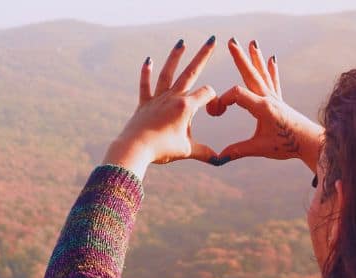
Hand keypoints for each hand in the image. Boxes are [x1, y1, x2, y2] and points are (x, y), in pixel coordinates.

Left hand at [103, 37, 219, 178]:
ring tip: (181, 42)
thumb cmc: (162, 150)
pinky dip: (146, 73)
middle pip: (191, 72)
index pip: (207, 93)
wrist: (135, 149)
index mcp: (186, 106)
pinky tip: (148, 60)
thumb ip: (204, 153)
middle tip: (212, 40)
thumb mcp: (186, 151)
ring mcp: (157, 98)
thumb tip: (220, 160)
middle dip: (203, 55)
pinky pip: (145, 85)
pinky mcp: (144, 104)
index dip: (214, 100)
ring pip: (167, 73)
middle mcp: (172, 97)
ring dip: (175, 57)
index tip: (214, 113)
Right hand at [207, 39, 323, 171]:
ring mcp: (275, 98)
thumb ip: (238, 150)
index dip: (223, 100)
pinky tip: (271, 59)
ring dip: (255, 58)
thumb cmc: (287, 145)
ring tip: (252, 42)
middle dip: (240, 58)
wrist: (310, 143)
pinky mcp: (280, 102)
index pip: (238, 95)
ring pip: (262, 74)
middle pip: (251, 74)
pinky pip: (273, 82)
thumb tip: (218, 158)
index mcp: (262, 107)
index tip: (216, 112)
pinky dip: (271, 70)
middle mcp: (269, 98)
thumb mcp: (260, 149)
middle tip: (232, 41)